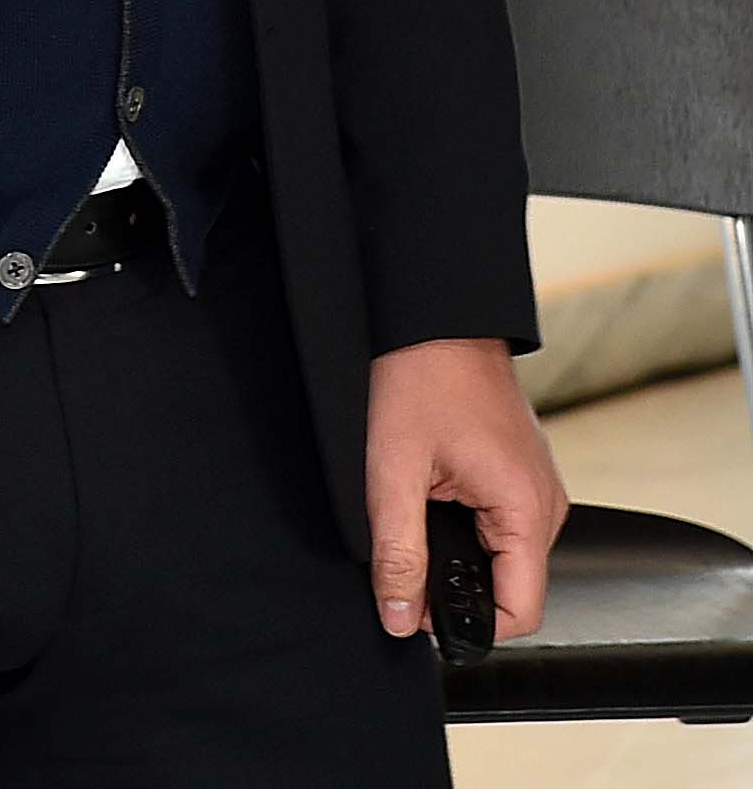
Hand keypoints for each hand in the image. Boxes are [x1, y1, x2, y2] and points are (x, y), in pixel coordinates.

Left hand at [365, 335, 569, 641]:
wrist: (437, 318)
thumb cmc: (423, 376)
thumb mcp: (395, 470)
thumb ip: (399, 553)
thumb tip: (400, 618)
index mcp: (528, 508)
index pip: (519, 613)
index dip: (465, 622)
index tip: (417, 600)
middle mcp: (546, 503)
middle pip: (509, 587)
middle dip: (455, 582)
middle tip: (407, 540)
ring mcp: (537, 487)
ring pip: (501, 557)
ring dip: (458, 550)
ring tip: (420, 503)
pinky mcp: (522, 473)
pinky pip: (500, 524)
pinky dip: (465, 523)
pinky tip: (435, 489)